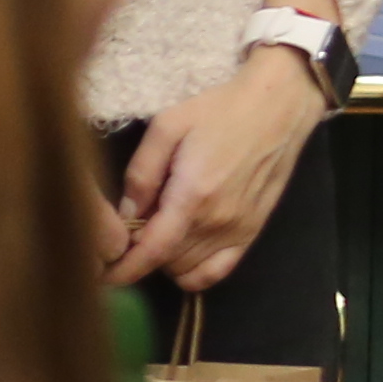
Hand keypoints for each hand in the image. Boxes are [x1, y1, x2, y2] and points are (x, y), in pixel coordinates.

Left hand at [110, 59, 323, 295]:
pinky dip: (194, 273)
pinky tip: (182, 253)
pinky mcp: (254, 230)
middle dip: (140, 254)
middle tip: (130, 229)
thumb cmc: (220, 109)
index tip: (103, 276)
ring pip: (188, 269)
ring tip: (157, 232)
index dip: (123, 270)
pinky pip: (219, 271)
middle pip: (165, 262)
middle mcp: (218, 221)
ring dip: (164, 260)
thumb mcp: (168, 127)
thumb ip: (142, 173)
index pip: (151, 252)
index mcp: (192, 196)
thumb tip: (125, 213)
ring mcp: (239, 229)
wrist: (280, 105)